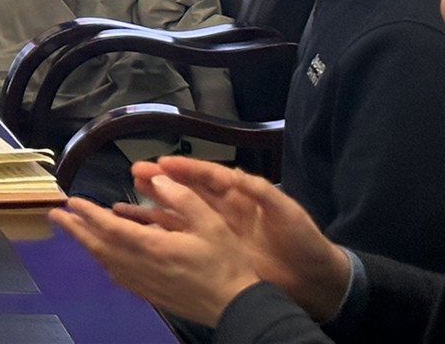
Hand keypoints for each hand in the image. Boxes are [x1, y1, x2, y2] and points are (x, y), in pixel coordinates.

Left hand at [49, 176, 266, 326]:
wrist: (239, 307)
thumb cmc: (228, 264)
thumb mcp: (211, 223)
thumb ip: (182, 197)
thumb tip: (156, 177)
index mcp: (154, 247)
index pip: (110, 228)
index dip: (88, 214)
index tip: (70, 201)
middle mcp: (143, 267)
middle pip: (100, 246)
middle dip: (76, 229)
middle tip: (56, 215)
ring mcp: (146, 284)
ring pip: (107, 263)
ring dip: (88, 245)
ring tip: (75, 231)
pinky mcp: (153, 295)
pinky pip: (120, 277)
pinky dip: (105, 262)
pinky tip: (103, 257)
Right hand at [117, 158, 352, 322]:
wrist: (316, 281)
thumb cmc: (303, 241)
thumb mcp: (286, 211)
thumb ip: (261, 191)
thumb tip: (233, 174)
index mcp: (241, 194)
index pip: (208, 176)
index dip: (186, 169)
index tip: (162, 162)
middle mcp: (223, 208)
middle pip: (187, 190)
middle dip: (161, 180)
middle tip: (136, 171)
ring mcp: (217, 231)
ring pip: (179, 213)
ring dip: (155, 204)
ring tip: (129, 195)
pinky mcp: (214, 252)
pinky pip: (182, 238)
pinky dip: (161, 232)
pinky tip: (142, 229)